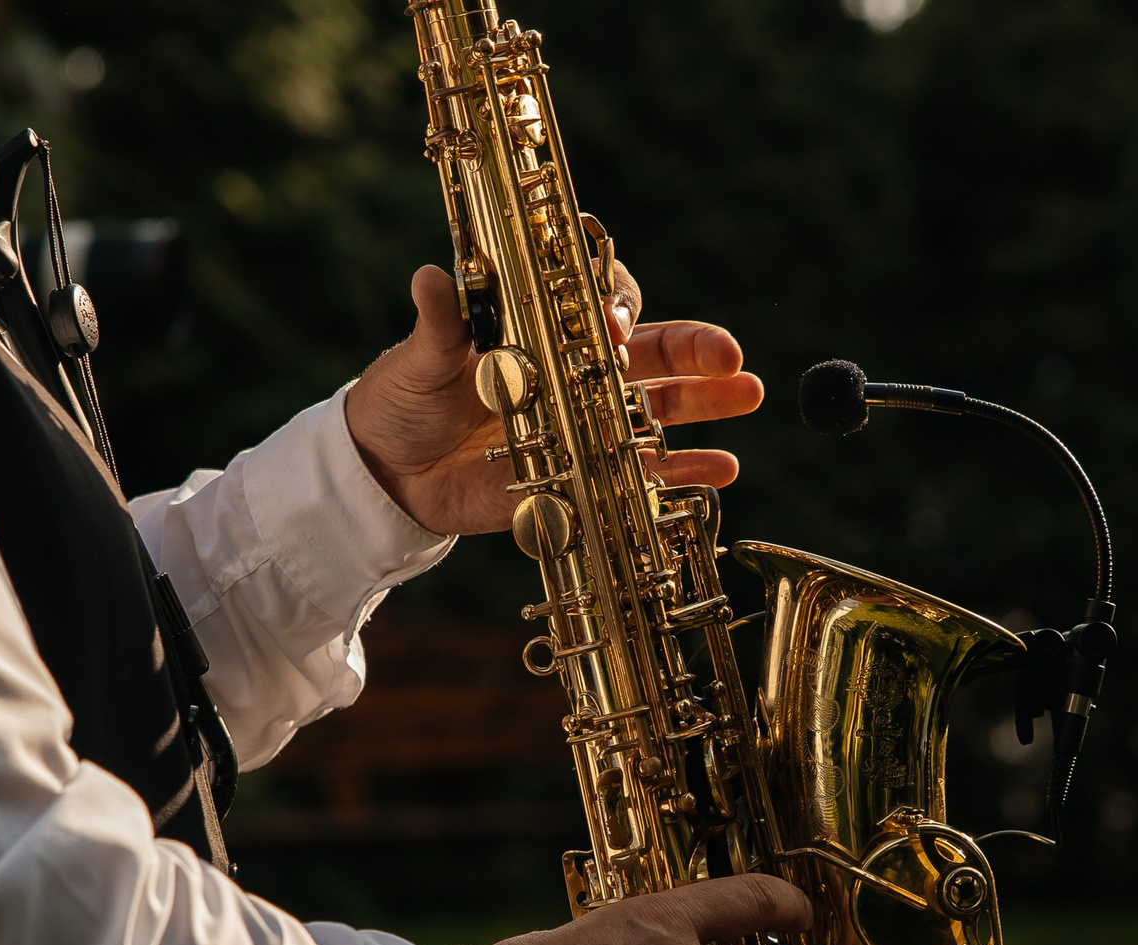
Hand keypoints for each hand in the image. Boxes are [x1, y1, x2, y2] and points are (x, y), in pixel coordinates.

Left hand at [342, 262, 765, 536]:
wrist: (388, 469)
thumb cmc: (404, 399)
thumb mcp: (419, 358)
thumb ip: (439, 323)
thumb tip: (431, 276)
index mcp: (543, 330)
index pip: (600, 306)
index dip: (618, 310)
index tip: (616, 328)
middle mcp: (575, 371)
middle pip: (651, 352)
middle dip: (693, 349)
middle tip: (728, 354)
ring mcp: (586, 424)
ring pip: (662, 407)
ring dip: (708, 402)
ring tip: (750, 393)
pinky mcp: (584, 476)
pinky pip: (648, 473)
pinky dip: (688, 470)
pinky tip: (725, 467)